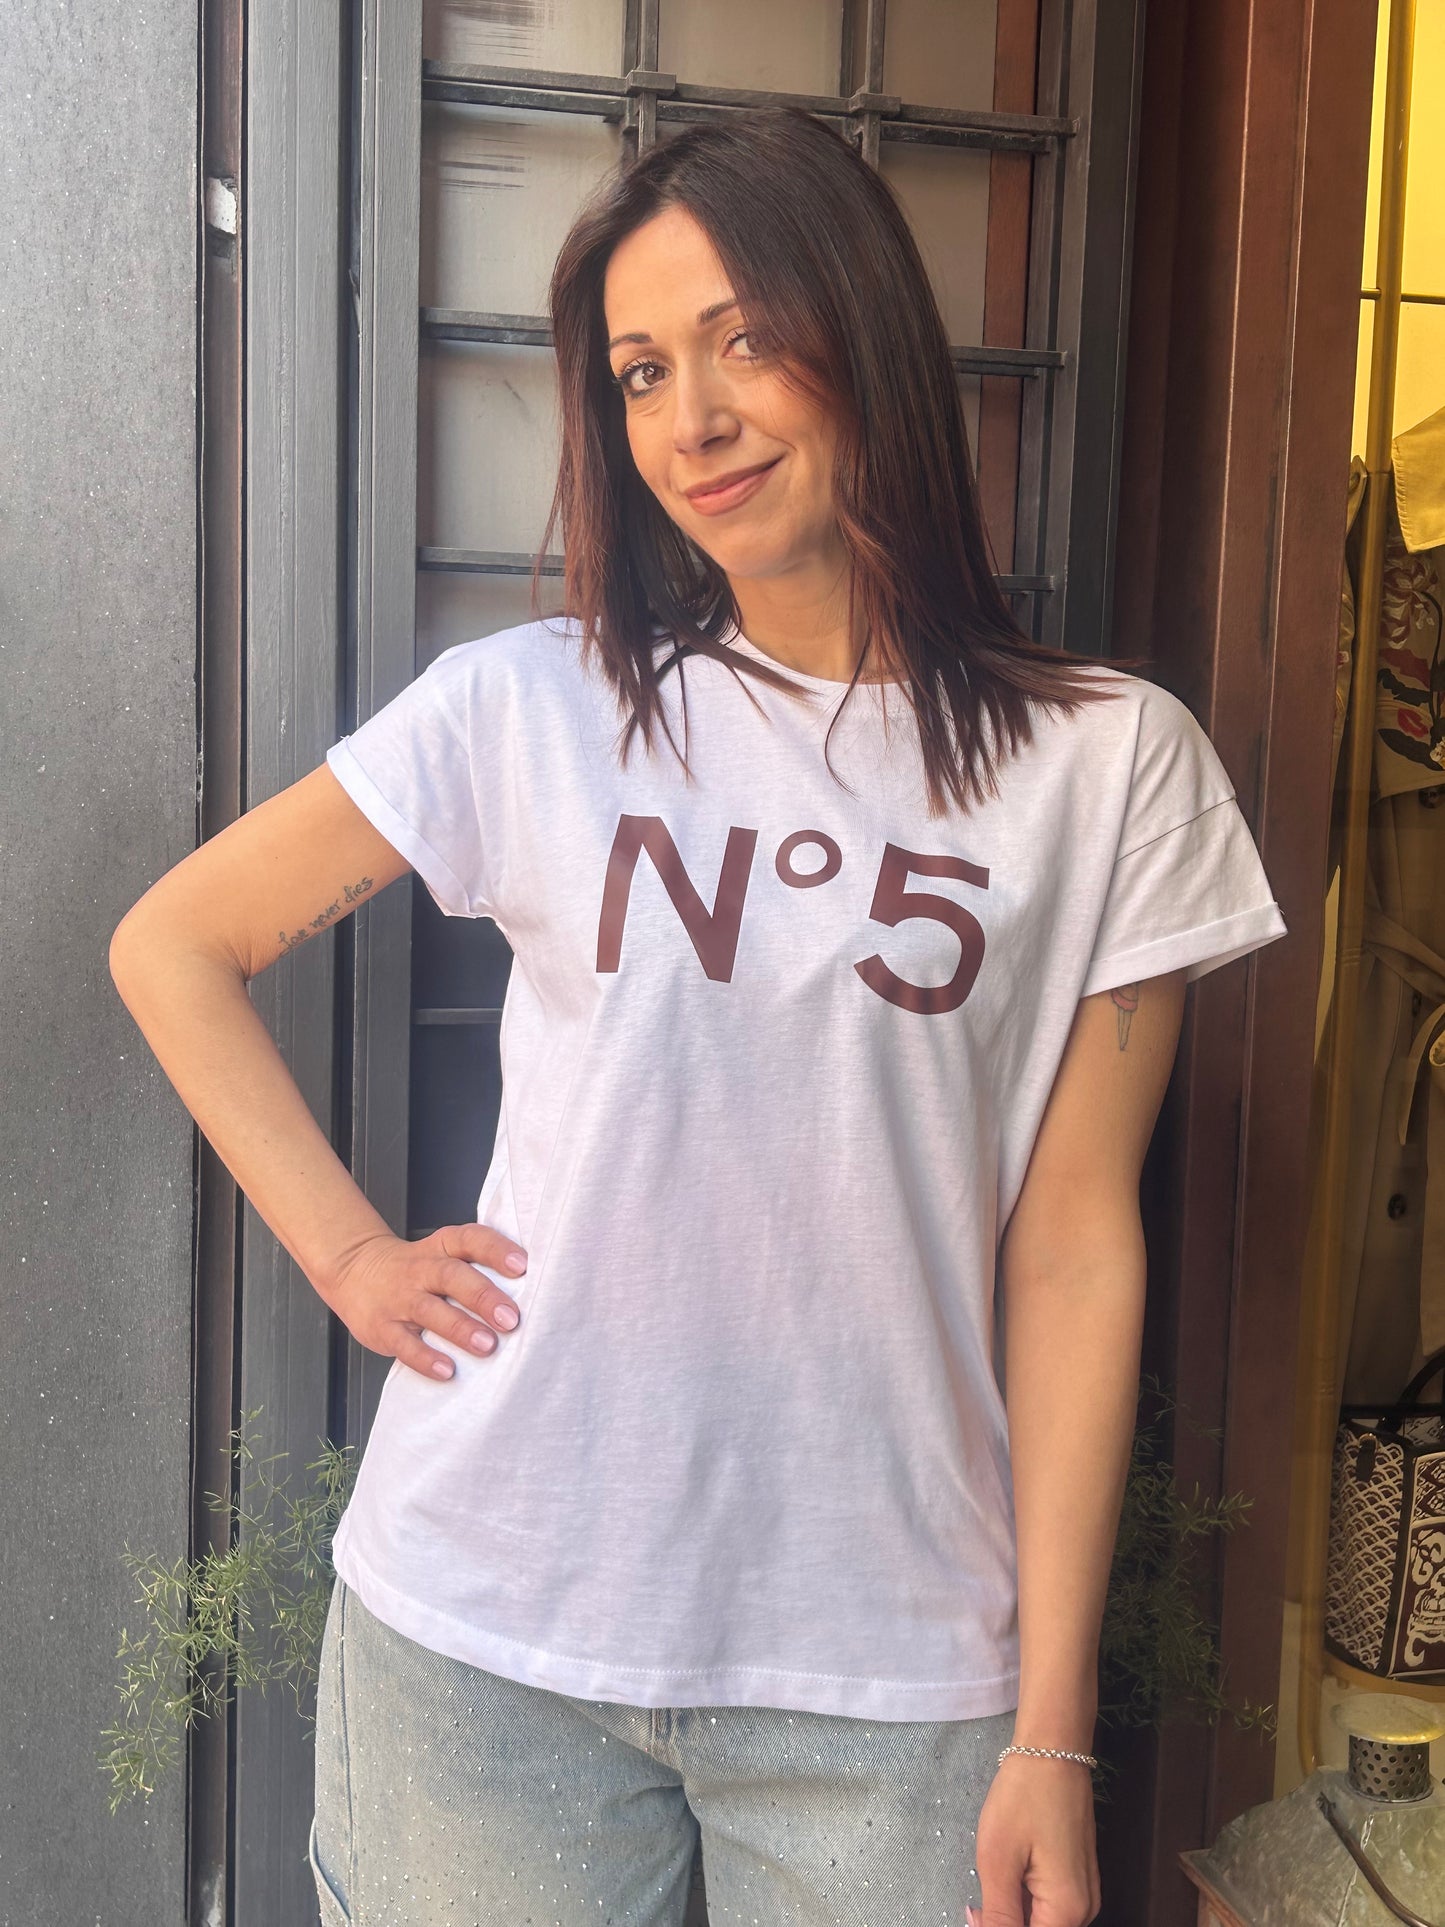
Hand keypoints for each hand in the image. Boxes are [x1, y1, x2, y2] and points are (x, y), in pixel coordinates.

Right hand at [322, 1223, 526, 1380]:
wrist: (354, 1270)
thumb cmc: (414, 1268)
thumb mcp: (441, 1254)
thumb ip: (476, 1267)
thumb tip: (528, 1292)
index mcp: (441, 1248)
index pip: (470, 1239)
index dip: (496, 1250)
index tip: (522, 1265)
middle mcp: (421, 1270)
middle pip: (452, 1276)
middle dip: (483, 1297)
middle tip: (511, 1318)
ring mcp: (400, 1299)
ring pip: (431, 1311)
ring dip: (461, 1329)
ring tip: (487, 1345)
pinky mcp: (383, 1328)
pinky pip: (404, 1344)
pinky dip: (426, 1358)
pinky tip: (447, 1370)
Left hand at [965, 1755, 1100, 1925]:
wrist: (1052, 1750)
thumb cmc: (1024, 1797)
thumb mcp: (999, 1859)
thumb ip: (998, 1915)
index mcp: (1068, 1911)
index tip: (976, 1911)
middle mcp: (1085, 1910)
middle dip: (1005, 1922)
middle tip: (978, 1901)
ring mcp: (1084, 1893)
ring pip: (1043, 1920)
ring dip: (1014, 1912)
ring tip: (996, 1878)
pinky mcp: (1078, 1877)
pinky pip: (1049, 1905)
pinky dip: (1025, 1899)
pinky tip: (1010, 1874)